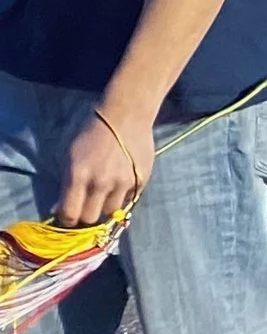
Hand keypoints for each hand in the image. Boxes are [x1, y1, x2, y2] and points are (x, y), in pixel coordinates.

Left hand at [58, 107, 152, 226]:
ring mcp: (123, 183)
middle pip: (91, 218)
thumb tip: (58, 208)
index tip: (67, 214)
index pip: (70, 214)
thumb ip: (64, 183)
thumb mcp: (68, 154)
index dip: (66, 218)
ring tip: (102, 195)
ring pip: (111, 212)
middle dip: (85, 214)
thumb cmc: (90, 130)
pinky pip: (128, 200)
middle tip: (84, 205)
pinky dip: (121, 197)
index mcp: (79, 175)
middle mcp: (101, 183)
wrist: (126, 115)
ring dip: (104, 206)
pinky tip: (117, 184)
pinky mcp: (141, 181)